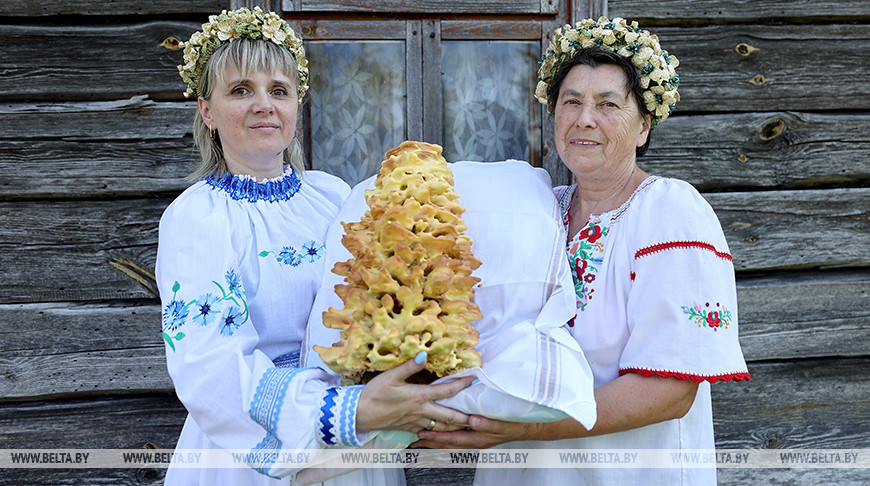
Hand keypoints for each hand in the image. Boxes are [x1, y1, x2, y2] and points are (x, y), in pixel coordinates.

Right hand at [356, 352, 473, 433]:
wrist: (359, 415)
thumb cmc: (374, 394)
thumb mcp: (390, 376)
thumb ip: (409, 366)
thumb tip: (424, 354)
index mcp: (420, 397)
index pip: (448, 391)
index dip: (463, 384)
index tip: (475, 379)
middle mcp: (422, 412)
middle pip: (451, 416)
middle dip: (467, 416)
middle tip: (481, 416)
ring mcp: (416, 422)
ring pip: (442, 427)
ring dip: (455, 426)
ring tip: (467, 424)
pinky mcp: (409, 428)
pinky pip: (429, 432)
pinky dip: (439, 432)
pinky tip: (442, 431)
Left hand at [412, 415, 531, 448]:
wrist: (526, 428)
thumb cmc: (514, 424)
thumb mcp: (502, 423)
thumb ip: (487, 423)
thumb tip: (471, 421)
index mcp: (477, 439)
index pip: (451, 439)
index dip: (435, 437)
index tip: (421, 434)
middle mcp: (473, 442)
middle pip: (447, 444)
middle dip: (430, 442)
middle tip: (413, 440)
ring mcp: (475, 440)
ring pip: (451, 442)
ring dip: (436, 441)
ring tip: (421, 439)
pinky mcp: (476, 436)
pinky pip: (457, 439)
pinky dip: (446, 437)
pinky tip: (440, 434)